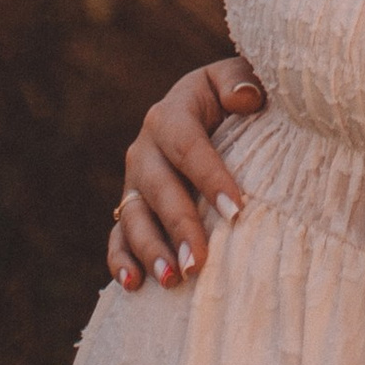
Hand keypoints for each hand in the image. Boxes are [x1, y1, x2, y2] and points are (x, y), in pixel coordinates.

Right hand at [107, 56, 265, 291]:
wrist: (215, 118)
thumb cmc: (238, 100)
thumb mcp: (240, 78)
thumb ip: (242, 80)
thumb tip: (246, 98)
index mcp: (172, 113)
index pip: (187, 145)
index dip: (210, 177)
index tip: (238, 210)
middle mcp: (146, 148)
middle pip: (159, 188)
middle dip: (179, 225)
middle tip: (199, 261)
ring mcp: (135, 182)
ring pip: (134, 217)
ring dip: (150, 249)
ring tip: (172, 279)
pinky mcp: (131, 209)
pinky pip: (118, 237)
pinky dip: (121, 261)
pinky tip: (133, 285)